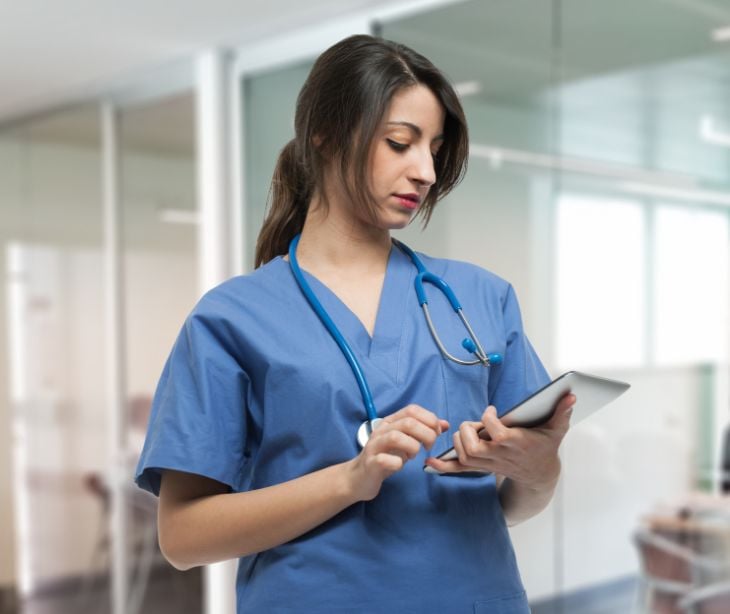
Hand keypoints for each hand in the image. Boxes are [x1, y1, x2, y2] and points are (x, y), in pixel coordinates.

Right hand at [346, 404, 448, 500]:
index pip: (412, 410)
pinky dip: (397, 463)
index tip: (436, 433)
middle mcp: (381, 430)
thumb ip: (423, 431)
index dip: (430, 419)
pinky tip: (399, 465)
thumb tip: (444, 424)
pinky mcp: (370, 463)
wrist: (360, 477)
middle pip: (408, 423)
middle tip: (428, 447)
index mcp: (391, 422)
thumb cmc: (385, 457)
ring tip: (414, 455)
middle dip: (426, 434)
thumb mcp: (406, 441)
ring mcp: (374, 446)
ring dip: (412, 447)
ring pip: (396, 437)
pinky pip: (384, 460)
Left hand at [424, 393, 574, 486]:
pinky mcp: (481, 467)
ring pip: (464, 455)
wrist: (539, 475)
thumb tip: (571, 395)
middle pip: (473, 446)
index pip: (496, 431)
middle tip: (475, 423)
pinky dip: (443, 466)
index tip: (491, 410)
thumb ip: (562, 412)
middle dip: (468, 430)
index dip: (489, 418)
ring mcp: (488, 463)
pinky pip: (458, 469)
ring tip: (468, 431)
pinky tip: (431, 462)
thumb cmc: (544, 447)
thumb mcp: (556, 429)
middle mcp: (499, 455)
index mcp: (515, 443)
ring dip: (459, 441)